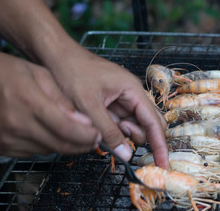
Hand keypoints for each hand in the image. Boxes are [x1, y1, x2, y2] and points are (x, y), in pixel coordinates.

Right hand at [0, 52, 99, 156]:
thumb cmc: (7, 72)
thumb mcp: (39, 74)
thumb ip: (62, 98)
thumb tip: (84, 121)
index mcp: (29, 102)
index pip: (66, 128)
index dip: (87, 135)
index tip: (99, 135)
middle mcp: (17, 124)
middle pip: (60, 145)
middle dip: (82, 145)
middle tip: (94, 140)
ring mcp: (6, 138)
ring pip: (48, 151)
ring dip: (67, 146)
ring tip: (79, 137)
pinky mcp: (1, 146)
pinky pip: (33, 152)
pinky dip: (49, 146)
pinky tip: (55, 136)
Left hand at [44, 42, 168, 168]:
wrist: (56, 55)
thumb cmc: (72, 72)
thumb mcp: (88, 105)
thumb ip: (108, 131)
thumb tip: (127, 155)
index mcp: (133, 90)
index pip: (153, 121)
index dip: (159, 144)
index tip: (163, 163)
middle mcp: (132, 95)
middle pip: (148, 123)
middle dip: (139, 137)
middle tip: (121, 144)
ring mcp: (122, 99)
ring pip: (133, 125)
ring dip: (122, 134)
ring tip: (102, 128)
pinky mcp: (111, 104)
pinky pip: (119, 122)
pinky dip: (112, 130)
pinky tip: (98, 126)